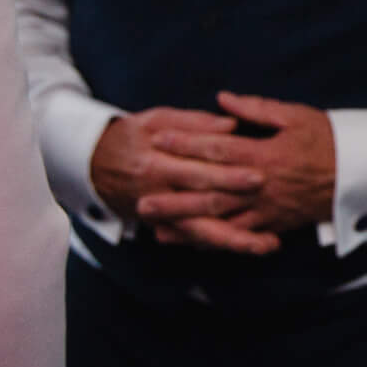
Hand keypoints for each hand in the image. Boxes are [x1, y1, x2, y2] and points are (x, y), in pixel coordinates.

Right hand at [88, 107, 272, 252]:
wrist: (94, 164)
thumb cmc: (132, 136)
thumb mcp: (156, 120)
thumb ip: (194, 123)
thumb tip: (231, 125)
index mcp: (156, 164)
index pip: (197, 171)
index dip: (228, 175)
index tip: (260, 175)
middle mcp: (159, 194)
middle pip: (203, 207)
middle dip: (239, 212)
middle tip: (272, 213)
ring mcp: (161, 216)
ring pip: (201, 234)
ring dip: (235, 241)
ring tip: (268, 244)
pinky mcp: (164, 227)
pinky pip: (195, 240)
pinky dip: (221, 245)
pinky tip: (249, 246)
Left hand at [143, 91, 336, 250]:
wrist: (360, 174)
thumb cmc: (329, 140)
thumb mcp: (296, 116)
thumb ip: (257, 109)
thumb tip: (223, 100)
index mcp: (264, 153)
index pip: (217, 147)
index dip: (186, 142)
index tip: (158, 138)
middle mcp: (261, 183)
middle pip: (210, 189)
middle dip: (174, 192)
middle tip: (142, 195)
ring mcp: (266, 207)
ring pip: (221, 216)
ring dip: (186, 221)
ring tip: (156, 223)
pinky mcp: (274, 223)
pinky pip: (240, 235)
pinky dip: (214, 240)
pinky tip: (191, 241)